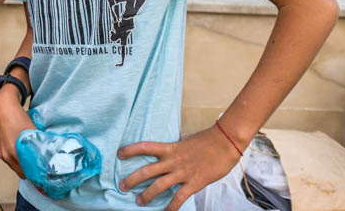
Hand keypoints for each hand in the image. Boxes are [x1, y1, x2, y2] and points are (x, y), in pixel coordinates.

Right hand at [0, 88, 34, 178]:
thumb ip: (38, 146)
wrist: (3, 107)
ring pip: (14, 167)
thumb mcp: (32, 132)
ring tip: (32, 163)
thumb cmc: (17, 116)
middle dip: (30, 174)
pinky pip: (8, 160)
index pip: (27, 173)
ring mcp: (0, 153)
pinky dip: (16, 160)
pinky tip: (22, 155)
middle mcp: (5, 155)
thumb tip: (48, 157)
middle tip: (40, 174)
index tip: (43, 185)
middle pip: (20, 172)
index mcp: (14, 152)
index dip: (36, 179)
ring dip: (23, 166)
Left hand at [118, 126, 241, 209]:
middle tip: (122, 186)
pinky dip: (171, 207)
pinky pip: (179, 197)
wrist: (225, 143)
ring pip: (159, 185)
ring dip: (147, 195)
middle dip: (132, 179)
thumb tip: (171, 145)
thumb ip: (175, 146)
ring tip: (139, 201)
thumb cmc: (206, 141)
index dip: (130, 150)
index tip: (119, 154)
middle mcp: (172, 160)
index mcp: (169, 148)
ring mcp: (182, 172)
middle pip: (146, 170)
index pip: (145, 147)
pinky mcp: (194, 183)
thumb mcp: (185, 140)